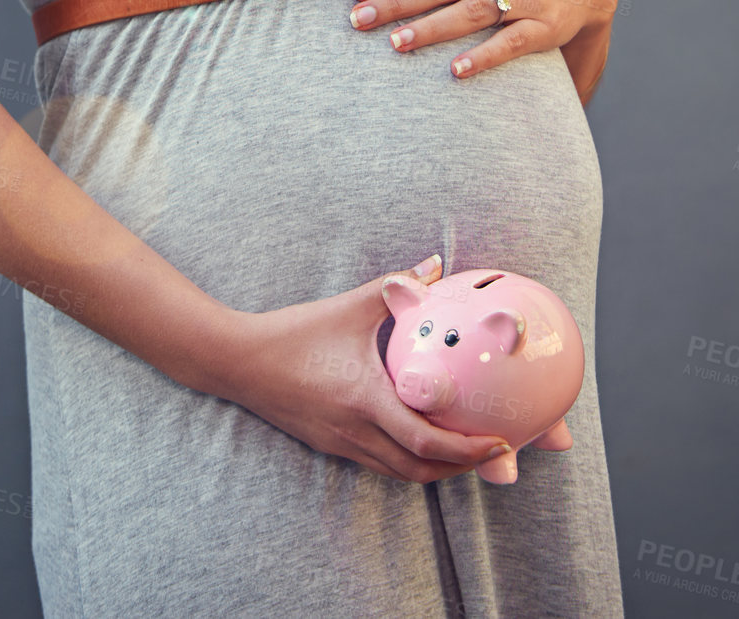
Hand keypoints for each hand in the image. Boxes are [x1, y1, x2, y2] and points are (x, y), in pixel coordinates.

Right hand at [212, 254, 519, 480]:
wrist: (240, 362)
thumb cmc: (294, 332)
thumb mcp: (348, 307)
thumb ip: (395, 286)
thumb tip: (436, 265)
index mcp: (364, 399)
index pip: (425, 440)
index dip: (466, 449)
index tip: (499, 440)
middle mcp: (356, 431)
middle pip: (420, 469)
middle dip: (461, 467)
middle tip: (494, 451)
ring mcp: (342, 444)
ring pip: (401, 473)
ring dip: (437, 468)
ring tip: (467, 450)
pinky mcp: (332, 446)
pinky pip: (381, 465)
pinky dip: (409, 461)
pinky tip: (422, 439)